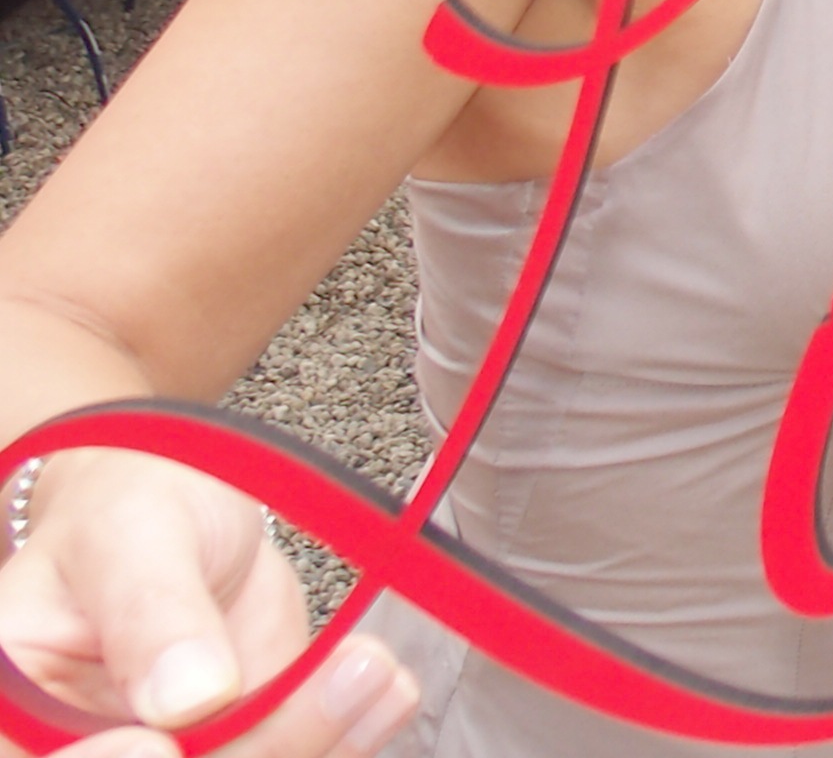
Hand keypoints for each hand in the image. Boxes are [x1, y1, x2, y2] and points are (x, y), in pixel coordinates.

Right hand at [0, 451, 418, 755]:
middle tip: (346, 680)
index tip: (161, 744)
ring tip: (375, 675)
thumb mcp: (129, 537)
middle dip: (253, 750)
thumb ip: (150, 611)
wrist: (182, 510)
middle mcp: (77, 748)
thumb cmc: (130, 511)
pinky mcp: (237, 751)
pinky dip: (342, 740)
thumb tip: (184, 699)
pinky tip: (383, 690)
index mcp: (12, 713)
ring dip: (314, 742)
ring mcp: (164, 756)